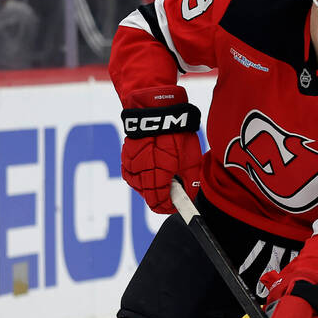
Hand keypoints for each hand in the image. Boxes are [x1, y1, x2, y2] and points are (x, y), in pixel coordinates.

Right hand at [120, 85, 202, 213]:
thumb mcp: (192, 158)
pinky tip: (150, 167)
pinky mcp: (125, 156)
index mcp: (158, 174)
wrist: (156, 110)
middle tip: (173, 189)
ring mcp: (131, 164)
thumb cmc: (176, 133)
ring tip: (162, 174)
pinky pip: (131, 174)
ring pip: (138, 186)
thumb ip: (190, 181)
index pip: (158, 203)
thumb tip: (189, 196)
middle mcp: (142, 172)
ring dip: (149, 186)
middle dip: (160, 196)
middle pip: (148, 196)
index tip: (175, 206)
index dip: (167, 207)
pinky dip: (140, 175)